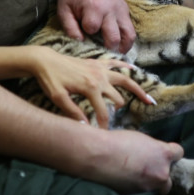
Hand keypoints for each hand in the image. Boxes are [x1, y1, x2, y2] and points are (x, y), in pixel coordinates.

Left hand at [31, 47, 151, 128]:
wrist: (44, 59)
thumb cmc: (49, 79)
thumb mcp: (57, 98)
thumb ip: (72, 112)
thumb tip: (86, 127)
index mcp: (90, 88)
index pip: (103, 112)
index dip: (104, 125)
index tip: (104, 135)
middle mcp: (99, 78)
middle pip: (117, 98)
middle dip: (118, 110)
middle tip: (118, 120)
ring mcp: (100, 69)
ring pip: (124, 79)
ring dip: (137, 89)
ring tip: (149, 99)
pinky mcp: (97, 62)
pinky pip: (115, 63)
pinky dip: (125, 66)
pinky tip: (134, 69)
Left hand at [57, 0, 135, 53]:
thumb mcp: (63, 10)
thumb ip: (70, 28)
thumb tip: (81, 43)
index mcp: (94, 8)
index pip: (92, 30)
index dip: (86, 33)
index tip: (82, 31)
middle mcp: (111, 9)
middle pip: (115, 37)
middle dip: (108, 48)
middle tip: (102, 53)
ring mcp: (120, 8)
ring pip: (130, 34)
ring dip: (124, 46)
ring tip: (116, 53)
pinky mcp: (124, 8)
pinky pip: (130, 26)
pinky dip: (125, 36)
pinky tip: (117, 40)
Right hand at [85, 128, 183, 194]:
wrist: (99, 156)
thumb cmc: (118, 141)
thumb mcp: (141, 139)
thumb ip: (152, 149)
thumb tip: (152, 154)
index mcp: (164, 155)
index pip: (179, 153)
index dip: (171, 153)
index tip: (165, 153)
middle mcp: (161, 173)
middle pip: (169, 178)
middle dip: (161, 174)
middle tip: (148, 167)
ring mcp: (148, 186)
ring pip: (153, 186)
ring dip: (147, 181)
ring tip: (132, 172)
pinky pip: (138, 190)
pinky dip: (133, 185)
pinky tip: (122, 177)